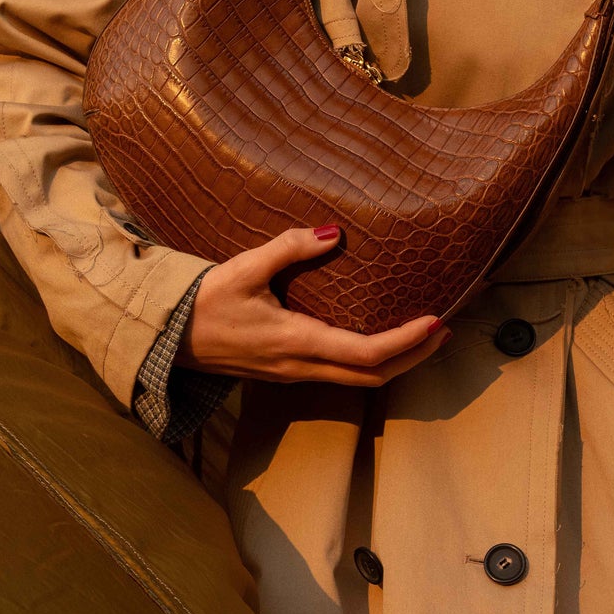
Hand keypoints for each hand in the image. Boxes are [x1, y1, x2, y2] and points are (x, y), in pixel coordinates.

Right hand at [178, 225, 448, 383]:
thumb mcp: (244, 269)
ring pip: (359, 380)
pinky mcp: (288, 372)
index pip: (366, 354)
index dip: (406, 342)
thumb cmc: (204, 303)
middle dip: (414, 357)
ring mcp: (295, 375)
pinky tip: (381, 340)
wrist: (167, 339)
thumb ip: (289, 249)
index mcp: (296, 343)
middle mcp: (301, 367)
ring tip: (424, 336)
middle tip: (446, 331)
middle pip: (373, 376)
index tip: (436, 322)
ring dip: (397, 363)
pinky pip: (342, 374)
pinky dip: (372, 362)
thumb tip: (333, 233)